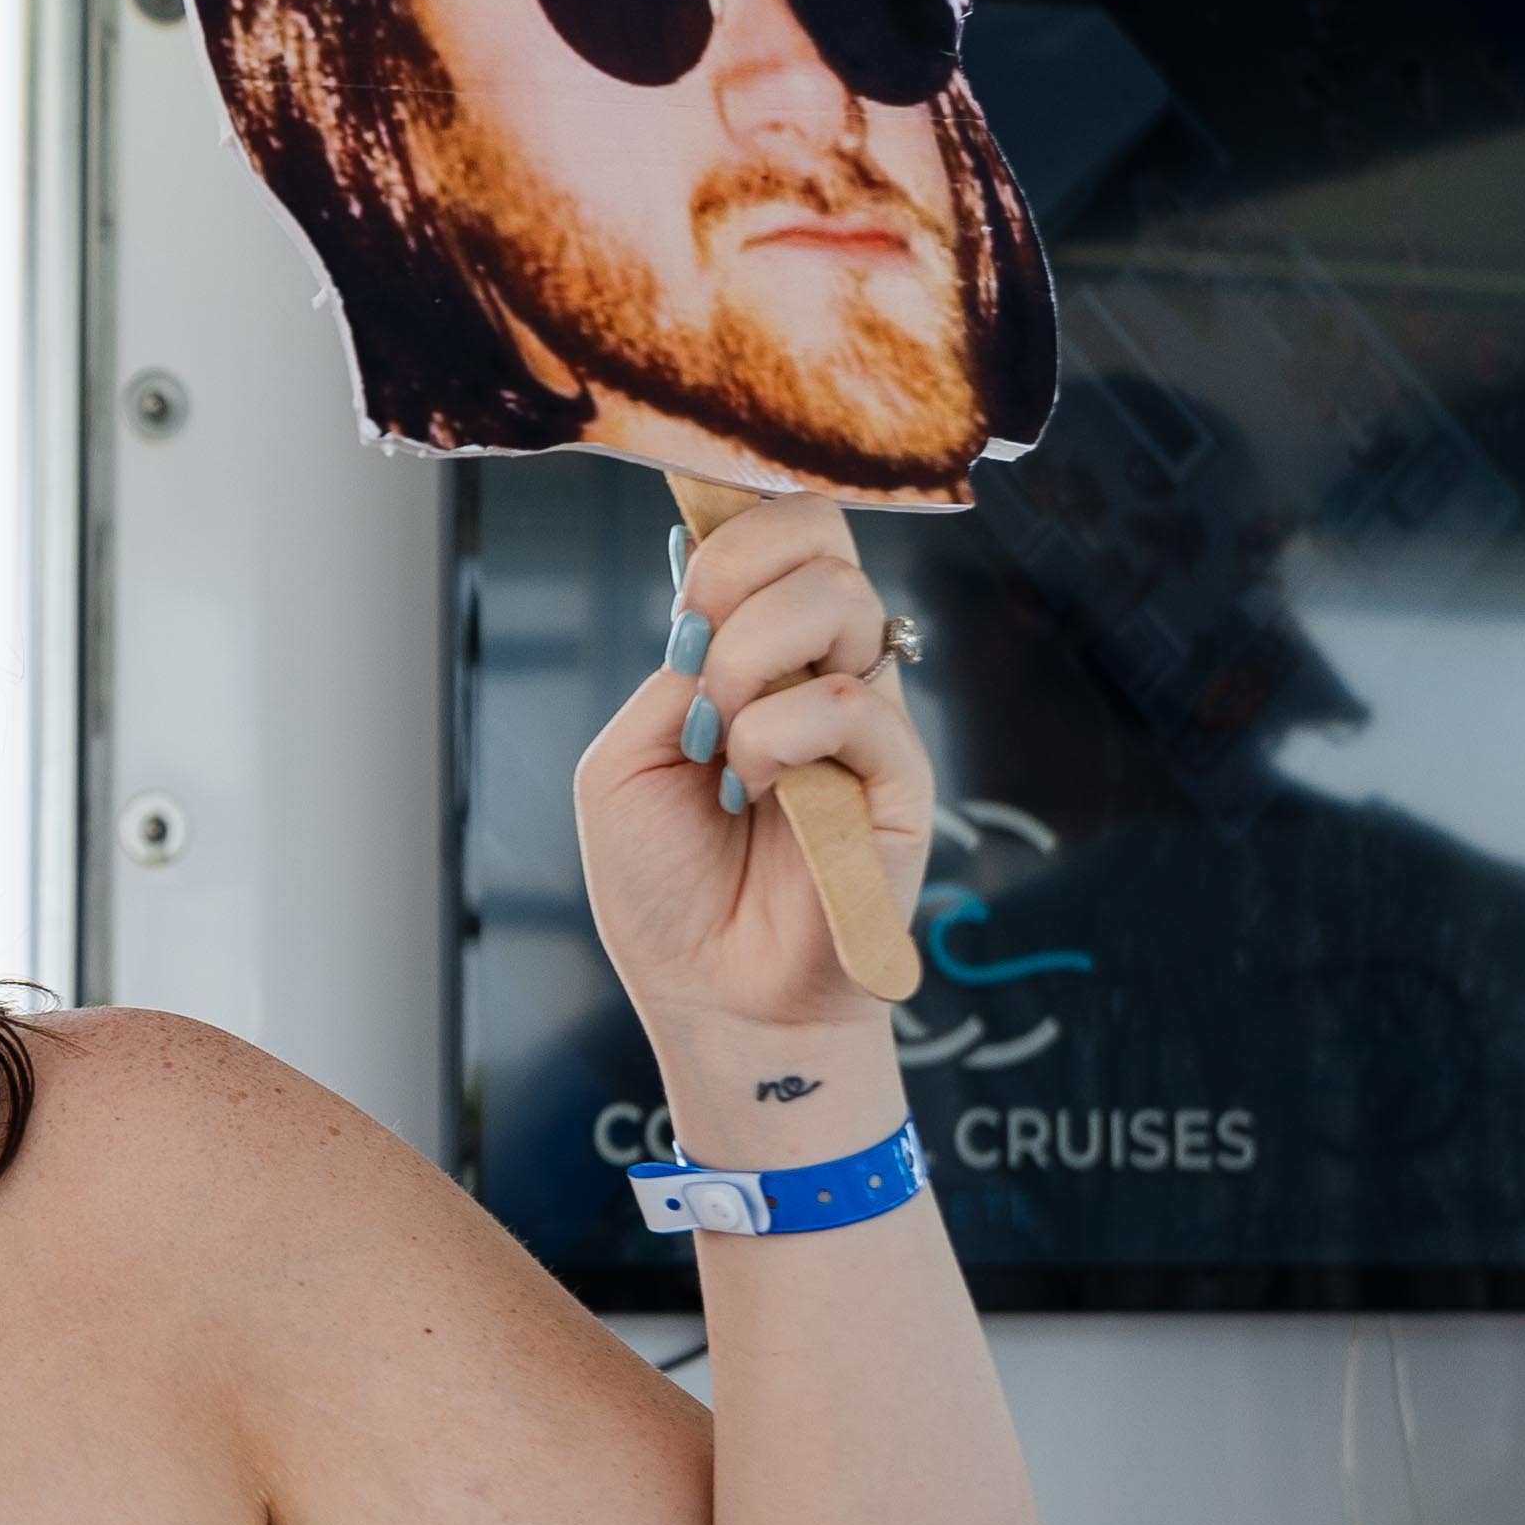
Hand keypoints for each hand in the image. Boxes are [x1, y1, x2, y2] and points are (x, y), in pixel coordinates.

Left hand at [568, 489, 927, 1069]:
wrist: (712, 994)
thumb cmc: (667, 889)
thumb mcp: (624, 764)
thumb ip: (670, 678)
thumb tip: (713, 620)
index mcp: (755, 654)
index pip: (782, 534)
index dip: (738, 529)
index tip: (686, 592)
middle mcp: (818, 670)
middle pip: (821, 536)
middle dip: (739, 570)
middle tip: (698, 649)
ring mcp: (865, 718)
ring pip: (845, 598)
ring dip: (754, 652)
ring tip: (723, 736)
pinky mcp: (900, 778)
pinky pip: (855, 703)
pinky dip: (785, 733)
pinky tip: (757, 785)